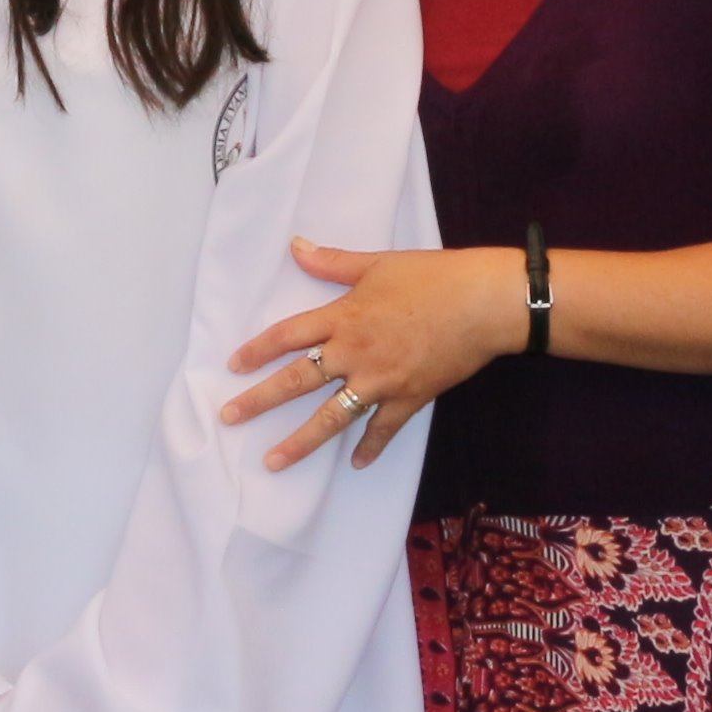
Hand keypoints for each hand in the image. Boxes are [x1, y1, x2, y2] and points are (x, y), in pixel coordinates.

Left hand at [220, 240, 519, 468]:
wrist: (483, 304)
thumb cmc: (433, 277)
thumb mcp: (378, 263)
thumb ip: (333, 262)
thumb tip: (295, 247)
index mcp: (344, 317)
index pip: (288, 335)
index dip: (258, 350)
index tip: (233, 366)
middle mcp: (354, 353)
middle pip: (298, 381)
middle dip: (260, 401)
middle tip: (229, 417)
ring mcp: (381, 381)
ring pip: (331, 417)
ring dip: (301, 442)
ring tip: (273, 462)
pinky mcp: (409, 398)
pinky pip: (383, 430)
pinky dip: (370, 447)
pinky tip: (356, 463)